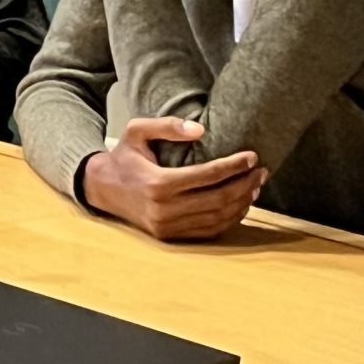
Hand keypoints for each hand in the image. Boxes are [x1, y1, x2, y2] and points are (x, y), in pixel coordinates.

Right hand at [78, 117, 266, 240]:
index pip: (207, 175)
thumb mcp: (137, 131)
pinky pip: (209, 231)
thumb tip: (201, 130)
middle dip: (245, 185)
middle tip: (261, 171)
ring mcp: (168, 226)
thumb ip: (167, 126)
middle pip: (218, 199)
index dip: (234, 166)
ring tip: (255, 186)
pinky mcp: (170, 237)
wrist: (102, 188)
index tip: (252, 157)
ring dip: (242, 203)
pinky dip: (230, 219)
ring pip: (217, 218)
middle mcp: (164, 209)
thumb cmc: (124, 156)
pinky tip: (240, 204)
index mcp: (158, 183)